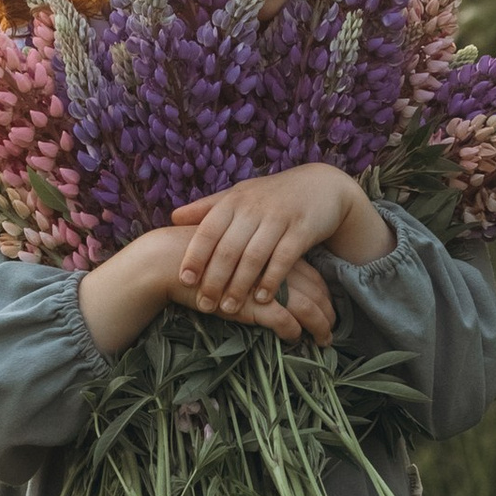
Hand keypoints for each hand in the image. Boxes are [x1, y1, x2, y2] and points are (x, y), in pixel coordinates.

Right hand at [77, 227, 337, 355]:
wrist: (171, 262)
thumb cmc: (201, 260)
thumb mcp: (234, 257)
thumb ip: (255, 266)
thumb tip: (270, 285)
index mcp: (274, 251)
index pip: (313, 275)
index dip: (325, 294)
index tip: (329, 310)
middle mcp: (275, 265)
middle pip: (317, 291)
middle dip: (328, 314)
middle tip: (331, 332)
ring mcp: (265, 283)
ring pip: (308, 308)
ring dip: (319, 327)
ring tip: (323, 341)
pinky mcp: (252, 302)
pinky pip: (284, 320)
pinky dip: (293, 332)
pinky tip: (294, 339)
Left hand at [169, 163, 390, 318]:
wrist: (322, 186)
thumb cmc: (273, 196)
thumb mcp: (240, 195)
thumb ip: (208, 207)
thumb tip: (172, 217)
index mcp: (235, 200)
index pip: (208, 230)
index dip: (195, 256)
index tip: (184, 280)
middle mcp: (255, 208)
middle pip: (228, 249)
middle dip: (214, 280)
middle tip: (204, 304)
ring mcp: (280, 218)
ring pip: (254, 257)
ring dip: (240, 286)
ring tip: (229, 309)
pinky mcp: (302, 229)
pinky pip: (283, 259)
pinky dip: (272, 281)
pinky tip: (262, 300)